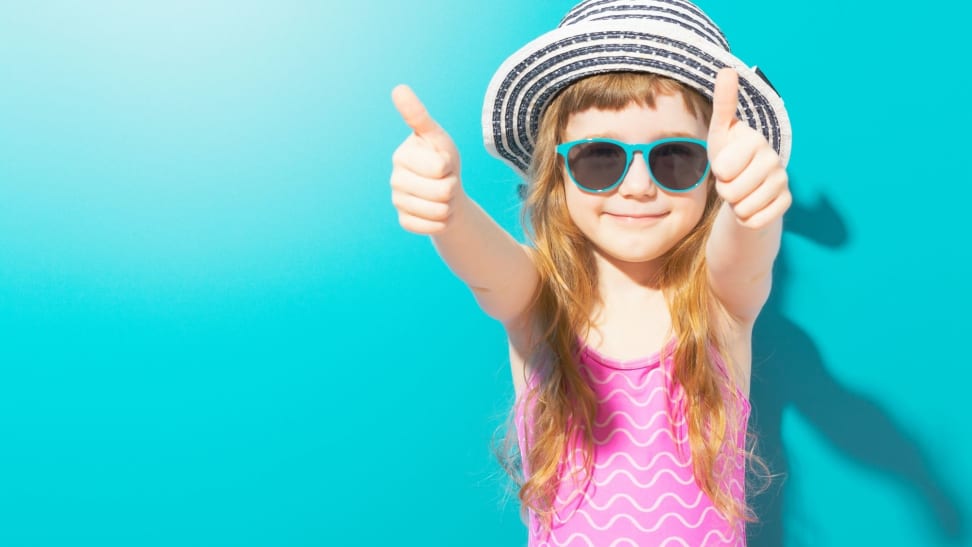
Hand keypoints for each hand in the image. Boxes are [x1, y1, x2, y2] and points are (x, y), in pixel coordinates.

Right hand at [390, 85, 463, 234]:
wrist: (446, 193)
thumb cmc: (442, 159)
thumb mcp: (438, 137)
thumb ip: (419, 117)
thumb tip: (398, 88)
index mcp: (402, 155)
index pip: (440, 167)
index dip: (449, 166)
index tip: (443, 162)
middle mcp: (395, 178)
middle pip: (442, 191)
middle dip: (452, 187)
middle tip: (445, 181)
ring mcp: (397, 201)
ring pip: (438, 211)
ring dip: (449, 205)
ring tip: (443, 196)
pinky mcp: (404, 220)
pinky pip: (432, 226)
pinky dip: (442, 222)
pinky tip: (437, 212)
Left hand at [707, 68, 790, 228]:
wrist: (744, 188)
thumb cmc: (728, 157)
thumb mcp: (719, 133)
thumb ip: (723, 104)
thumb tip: (727, 69)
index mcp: (756, 140)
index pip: (724, 169)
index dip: (718, 172)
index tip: (725, 163)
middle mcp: (774, 159)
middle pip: (731, 191)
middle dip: (725, 191)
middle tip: (732, 180)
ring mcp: (782, 181)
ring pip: (742, 207)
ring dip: (735, 205)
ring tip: (741, 191)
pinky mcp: (786, 202)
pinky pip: (754, 220)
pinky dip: (746, 218)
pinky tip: (751, 205)